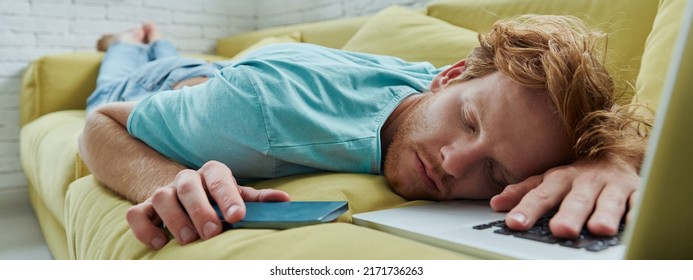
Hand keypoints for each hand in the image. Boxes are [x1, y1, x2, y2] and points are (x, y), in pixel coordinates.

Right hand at [125, 160, 290, 249]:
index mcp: (213, 173)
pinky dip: (144, 229)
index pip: (220, 178)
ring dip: (174, 219)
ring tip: (188, 239)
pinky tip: (160, 244)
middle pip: (188, 186)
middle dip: (200, 210)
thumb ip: (259, 201)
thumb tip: (285, 201)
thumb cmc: (218, 200)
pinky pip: (135, 214)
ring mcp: (163, 192)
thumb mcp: (239, 198)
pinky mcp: (145, 208)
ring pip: (161, 197)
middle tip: (212, 232)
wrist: (185, 194)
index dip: (228, 196)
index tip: (237, 216)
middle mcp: (186, 179)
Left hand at [489, 159, 638, 238]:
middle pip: (576, 199)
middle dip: (569, 214)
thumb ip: (524, 192)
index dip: (528, 209)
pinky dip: (638, 210)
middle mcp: (586, 181)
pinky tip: (635, 221)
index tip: (515, 223)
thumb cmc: (576, 177)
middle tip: (561, 229)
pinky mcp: (637, 190)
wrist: (615, 156)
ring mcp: (612, 185)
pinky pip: (639, 200)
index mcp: (560, 179)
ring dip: (605, 213)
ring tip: (600, 228)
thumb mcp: (548, 181)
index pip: (541, 195)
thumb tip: (497, 204)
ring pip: (609, 200)